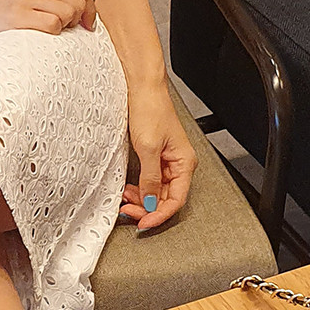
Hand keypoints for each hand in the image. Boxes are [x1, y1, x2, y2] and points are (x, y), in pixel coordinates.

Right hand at [0, 0, 96, 37]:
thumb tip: (78, 6)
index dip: (89, 8)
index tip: (86, 22)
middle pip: (79, 1)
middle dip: (79, 19)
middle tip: (68, 28)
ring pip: (69, 13)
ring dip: (65, 26)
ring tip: (50, 29)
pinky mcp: (17, 15)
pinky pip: (52, 25)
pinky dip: (53, 32)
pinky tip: (41, 33)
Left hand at [119, 84, 197, 230]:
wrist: (141, 87)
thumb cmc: (149, 108)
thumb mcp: (147, 147)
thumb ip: (150, 178)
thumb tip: (151, 202)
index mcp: (184, 163)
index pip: (175, 200)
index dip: (159, 214)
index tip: (143, 222)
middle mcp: (178, 163)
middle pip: (165, 197)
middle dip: (147, 208)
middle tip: (128, 212)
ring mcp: (165, 159)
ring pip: (156, 190)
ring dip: (141, 199)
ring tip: (125, 201)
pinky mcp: (153, 154)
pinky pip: (149, 179)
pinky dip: (139, 187)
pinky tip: (128, 189)